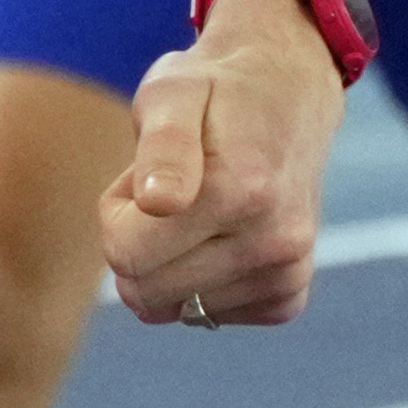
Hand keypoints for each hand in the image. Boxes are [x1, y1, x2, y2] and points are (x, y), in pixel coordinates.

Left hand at [98, 0, 342, 328]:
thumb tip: (159, 203)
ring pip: (176, 308)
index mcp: (240, 189)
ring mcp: (287, 273)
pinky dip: (201, 281)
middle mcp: (274, 240)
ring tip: (199, 205)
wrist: (288, 92)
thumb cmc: (213, 91)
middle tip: (169, 190)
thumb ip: (162, 145)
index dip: (118, 211)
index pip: (125, 255)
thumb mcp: (173, 91)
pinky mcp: (289, 296)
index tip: (145, 173)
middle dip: (138, 241)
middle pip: (144, 292)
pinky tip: (222, 233)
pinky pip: (209, 316)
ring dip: (170, 261)